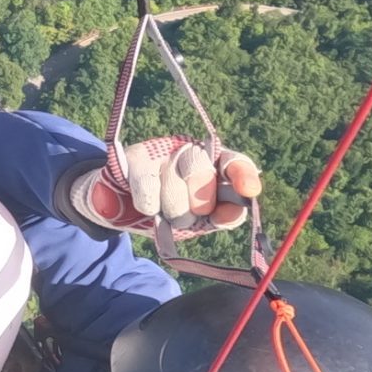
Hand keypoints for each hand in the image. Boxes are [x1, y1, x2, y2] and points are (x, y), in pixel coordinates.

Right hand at [72, 136, 262, 239]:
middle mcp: (191, 150)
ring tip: (164, 212)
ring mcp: (163, 150)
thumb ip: (222, 216)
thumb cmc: (168, 212)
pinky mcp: (136, 157)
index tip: (249, 191)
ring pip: (174, 185)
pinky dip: (149, 205)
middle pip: (202, 171)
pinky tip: (147, 207)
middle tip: (191, 216)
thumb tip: (236, 211)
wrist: (122, 210)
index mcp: (214, 165)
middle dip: (197, 204)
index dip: (242, 174)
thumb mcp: (200, 220)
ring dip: (170, 211)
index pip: (234, 162)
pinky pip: (148, 186)